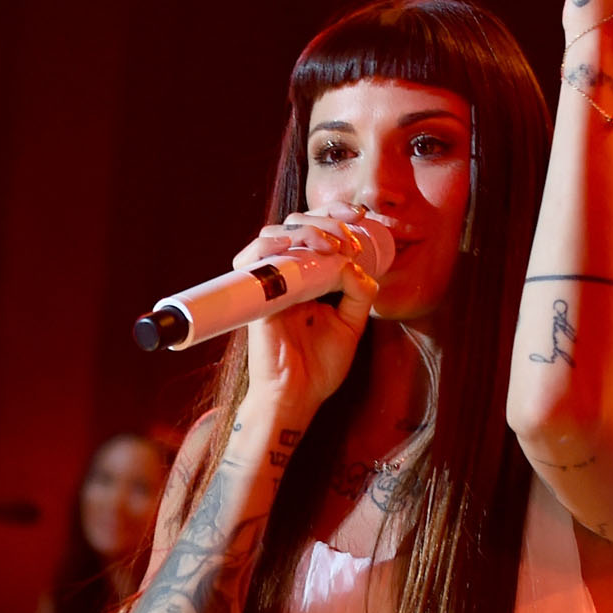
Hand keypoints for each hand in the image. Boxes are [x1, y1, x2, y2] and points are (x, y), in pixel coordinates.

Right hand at [233, 207, 381, 413]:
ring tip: (330, 245)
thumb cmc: (319, 367)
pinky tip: (292, 246)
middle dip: (326, 219)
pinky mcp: (255, 297)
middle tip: (348, 237)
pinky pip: (251, 260)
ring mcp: (268, 285)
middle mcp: (286, 277)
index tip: (360, 218)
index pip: (315, 233)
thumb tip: (355, 263)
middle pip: (296, 225)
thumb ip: (358, 293)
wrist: (297, 395)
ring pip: (275, 234)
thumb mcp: (351, 324)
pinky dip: (269, 244)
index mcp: (307, 280)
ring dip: (306, 230)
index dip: (336, 216)